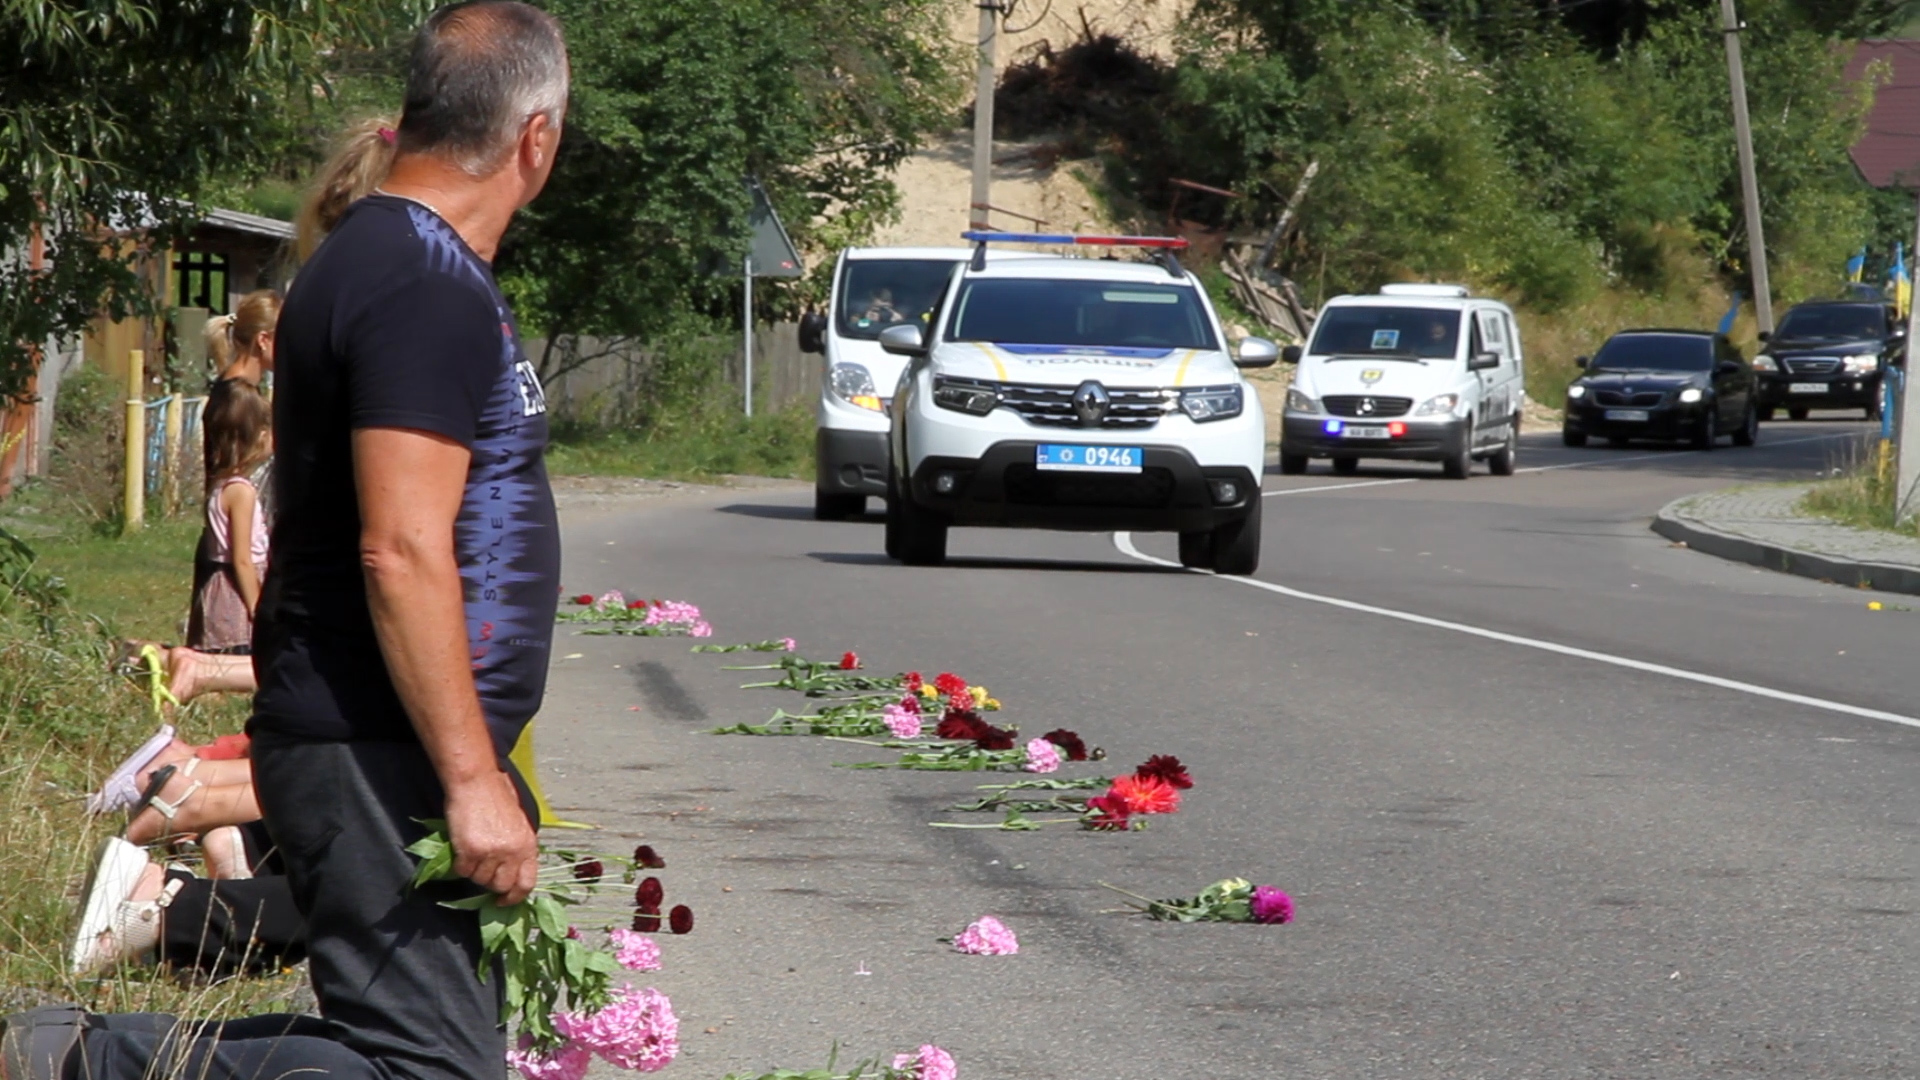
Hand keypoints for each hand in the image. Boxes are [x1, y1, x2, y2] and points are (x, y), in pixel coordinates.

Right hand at [444, 771, 537, 903]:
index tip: (503, 900)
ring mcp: (491, 852)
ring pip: (479, 879)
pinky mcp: (471, 850)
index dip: (514, 897)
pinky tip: (462, 848)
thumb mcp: (518, 824)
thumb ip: (518, 848)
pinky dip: (460, 864)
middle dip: (489, 883)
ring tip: (473, 851)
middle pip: (500, 885)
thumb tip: (512, 872)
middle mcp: (512, 852)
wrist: (476, 782)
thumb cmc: (496, 798)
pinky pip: (462, 871)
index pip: (527, 883)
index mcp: (528, 845)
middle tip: (482, 869)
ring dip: (474, 871)